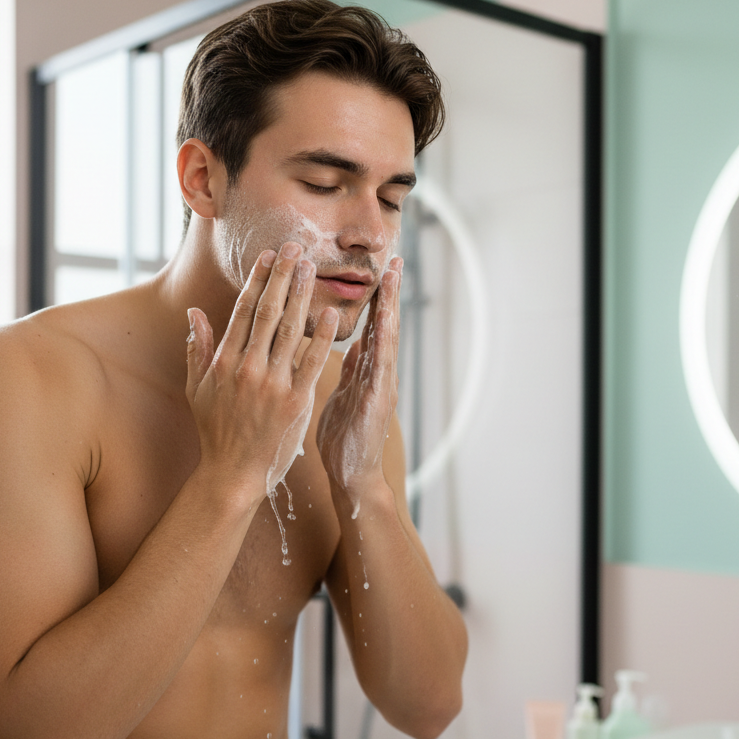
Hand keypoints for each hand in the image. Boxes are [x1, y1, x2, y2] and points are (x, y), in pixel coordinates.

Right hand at [185, 243, 338, 503]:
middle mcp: (248, 367)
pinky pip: (312, 363)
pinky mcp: (295, 401)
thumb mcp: (197, 389)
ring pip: (291, 331)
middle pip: (269, 312)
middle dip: (283, 276)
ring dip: (303, 296)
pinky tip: (332, 315)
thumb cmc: (215, 431)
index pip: (244, 310)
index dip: (258, 279)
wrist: (233, 473)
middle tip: (296, 247)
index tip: (269, 254)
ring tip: (313, 268)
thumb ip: (197, 349)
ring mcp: (272, 384)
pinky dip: (322, 338)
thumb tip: (194, 313)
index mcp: (226, 361)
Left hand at [316, 257, 402, 517]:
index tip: (379, 270)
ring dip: (390, 310)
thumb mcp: (344, 395)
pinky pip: (379, 368)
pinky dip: (381, 345)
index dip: (376, 299)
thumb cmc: (345, 438)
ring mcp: (381, 388)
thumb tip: (352, 344)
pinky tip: (382, 326)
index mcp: (367, 372)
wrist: (352, 476)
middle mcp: (379, 376)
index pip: (372, 328)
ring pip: (387, 341)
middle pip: (385, 327)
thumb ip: (352, 370)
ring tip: (392, 282)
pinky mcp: (376, 403)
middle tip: (394, 262)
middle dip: (389, 295)